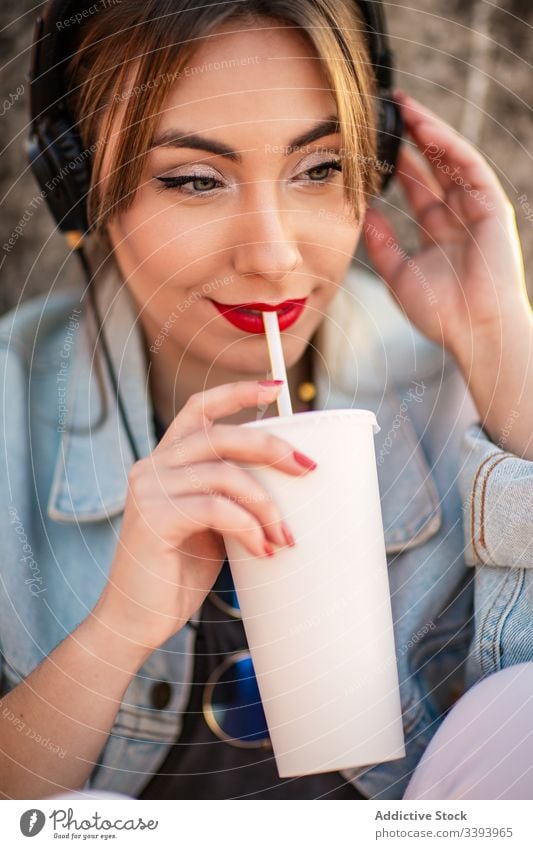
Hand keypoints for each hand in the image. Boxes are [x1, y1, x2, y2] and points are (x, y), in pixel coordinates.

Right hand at [93, 380, 314, 656]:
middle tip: (307, 470)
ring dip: (266, 504)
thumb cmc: (177, 572)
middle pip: (221, 436)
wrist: (136, 619)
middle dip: (271, 448)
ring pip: (224, 473)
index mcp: (166, 460)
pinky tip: (263, 551)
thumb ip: (229, 496)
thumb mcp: (209, 524)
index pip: (199, 408)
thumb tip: (287, 483)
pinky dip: (248, 527)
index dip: (238, 392)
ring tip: (285, 536)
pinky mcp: (154, 518)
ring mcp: (149, 490)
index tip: (277, 387)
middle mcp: (153, 466)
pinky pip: (216, 508)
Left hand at [363, 90, 530, 359]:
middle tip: (386, 112)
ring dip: (428, 131)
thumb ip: (380, 242)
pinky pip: (467, 166)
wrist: (473, 329)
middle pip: (433, 167)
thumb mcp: (397, 273)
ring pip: (450, 160)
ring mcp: (476, 209)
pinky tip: (425, 126)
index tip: (374, 144)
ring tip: (402, 106)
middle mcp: (458, 216)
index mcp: (438, 233)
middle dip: (411, 139)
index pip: (417, 188)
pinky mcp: (491, 206)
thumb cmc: (439, 311)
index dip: (397, 165)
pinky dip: (447, 144)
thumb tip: (362, 214)